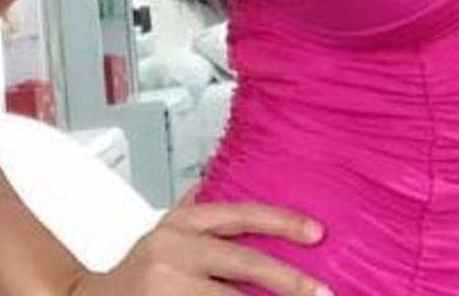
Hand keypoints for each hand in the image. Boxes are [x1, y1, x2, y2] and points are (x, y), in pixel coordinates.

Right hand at [66, 187, 329, 295]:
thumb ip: (192, 206)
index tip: (316, 232)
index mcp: (181, 224)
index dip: (280, 221)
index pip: (239, 214)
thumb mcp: (162, 229)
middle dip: (288, 280)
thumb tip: (219, 174)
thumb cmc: (135, 271)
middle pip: (243, 261)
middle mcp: (175, 250)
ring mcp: (169, 286)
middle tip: (323, 293)